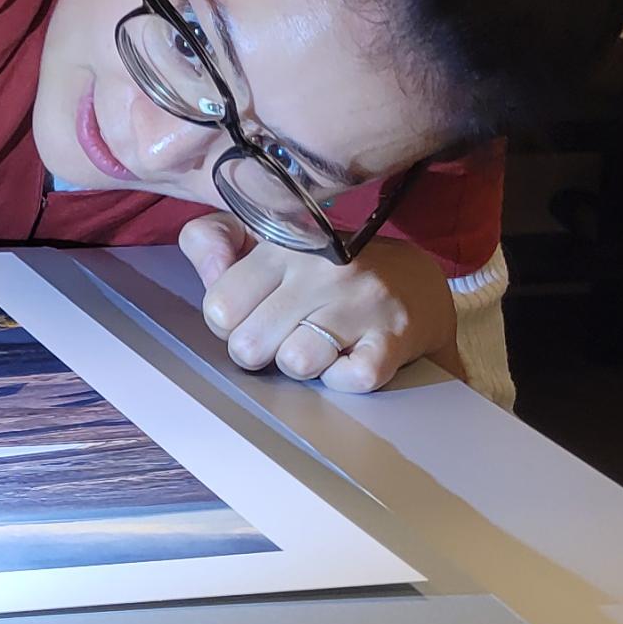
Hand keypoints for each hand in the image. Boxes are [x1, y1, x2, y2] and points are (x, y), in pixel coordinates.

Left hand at [178, 214, 459, 392]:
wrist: (416, 284)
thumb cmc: (322, 272)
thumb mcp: (265, 242)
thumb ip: (213, 242)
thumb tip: (206, 266)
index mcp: (283, 244)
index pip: (219, 307)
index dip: (229, 324)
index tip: (252, 315)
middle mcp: (322, 269)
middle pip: (249, 345)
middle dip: (261, 352)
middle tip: (283, 336)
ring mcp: (362, 302)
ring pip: (295, 363)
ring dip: (302, 366)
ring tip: (318, 344)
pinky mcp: (394, 337)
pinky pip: (346, 381)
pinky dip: (342, 380)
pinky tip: (349, 356)